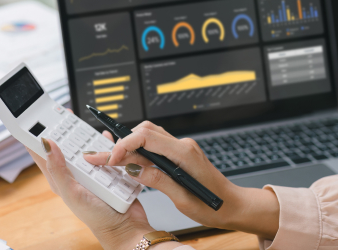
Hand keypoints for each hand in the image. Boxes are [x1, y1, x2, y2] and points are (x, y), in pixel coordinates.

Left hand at [27, 130, 177, 249]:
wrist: (126, 226)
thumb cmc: (98, 217)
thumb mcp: (73, 193)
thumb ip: (59, 170)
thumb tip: (46, 145)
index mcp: (62, 179)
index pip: (45, 155)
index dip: (39, 137)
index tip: (39, 120)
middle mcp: (77, 174)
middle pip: (68, 146)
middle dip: (67, 131)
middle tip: (66, 116)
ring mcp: (94, 171)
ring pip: (89, 147)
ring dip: (89, 137)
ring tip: (86, 127)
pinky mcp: (110, 170)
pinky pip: (108, 151)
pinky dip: (108, 144)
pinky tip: (107, 139)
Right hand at [83, 121, 280, 238]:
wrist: (232, 205)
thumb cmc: (213, 205)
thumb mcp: (182, 199)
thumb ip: (157, 180)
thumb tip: (133, 169)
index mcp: (184, 154)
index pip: (147, 137)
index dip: (125, 145)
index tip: (111, 159)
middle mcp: (184, 146)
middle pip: (146, 130)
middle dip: (123, 142)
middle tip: (105, 159)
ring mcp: (183, 148)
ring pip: (150, 135)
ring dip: (130, 145)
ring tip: (113, 160)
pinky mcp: (181, 154)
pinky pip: (157, 145)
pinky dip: (141, 150)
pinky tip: (132, 163)